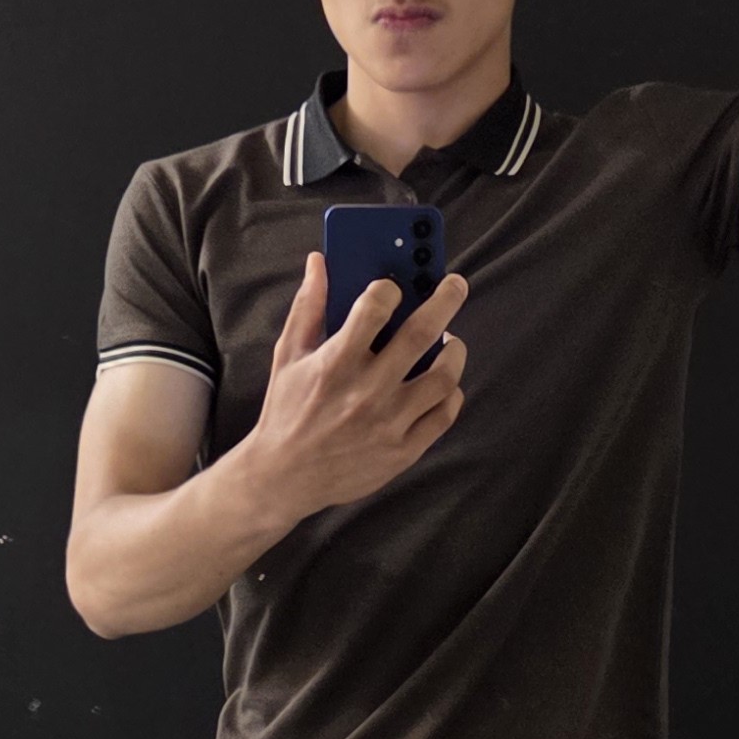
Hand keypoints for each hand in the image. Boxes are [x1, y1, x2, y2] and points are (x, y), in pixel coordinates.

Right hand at [241, 250, 467, 517]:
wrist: (283, 477)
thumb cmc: (287, 410)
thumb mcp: (289, 355)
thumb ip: (308, 306)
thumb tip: (319, 262)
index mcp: (336, 363)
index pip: (375, 307)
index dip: (390, 288)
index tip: (394, 286)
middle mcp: (366, 392)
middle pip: (423, 334)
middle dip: (446, 299)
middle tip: (455, 284)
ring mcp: (389, 424)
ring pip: (444, 376)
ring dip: (454, 351)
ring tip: (450, 341)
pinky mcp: (403, 451)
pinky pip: (444, 414)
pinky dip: (450, 393)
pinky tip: (443, 382)